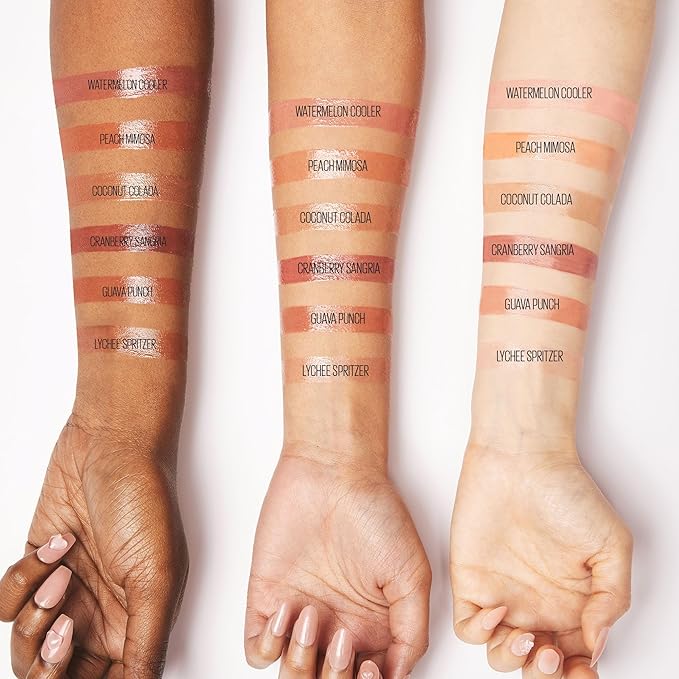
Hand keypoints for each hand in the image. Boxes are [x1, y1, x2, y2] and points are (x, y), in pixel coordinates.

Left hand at [0, 415, 187, 678]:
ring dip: (36, 616)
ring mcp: (68, 593)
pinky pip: (8, 605)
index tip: (72, 664)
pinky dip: (22, 582)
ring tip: (62, 575)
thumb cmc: (145, 500)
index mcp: (137, 624)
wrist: (111, 445)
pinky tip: (56, 549)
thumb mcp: (157, 577)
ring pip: (27, 648)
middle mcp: (101, 615)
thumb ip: (146, 642)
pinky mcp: (36, 570)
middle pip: (58, 677)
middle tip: (61, 634)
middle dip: (50, 667)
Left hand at [245, 448, 431, 678]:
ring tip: (313, 617)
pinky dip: (270, 646)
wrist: (332, 471)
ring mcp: (300, 616)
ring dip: (301, 664)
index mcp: (372, 627)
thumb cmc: (374, 511)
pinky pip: (258, 651)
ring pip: (293, 677)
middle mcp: (336, 627)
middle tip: (344, 641)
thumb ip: (412, 629)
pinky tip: (288, 612)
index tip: (370, 667)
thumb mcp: (411, 572)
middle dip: (335, 678)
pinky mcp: (267, 598)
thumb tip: (398, 675)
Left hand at [450, 444, 632, 677]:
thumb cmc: (567, 494)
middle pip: (536, 665)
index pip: (574, 658)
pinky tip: (498, 612)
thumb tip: (596, 644)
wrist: (522, 459)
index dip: (577, 674)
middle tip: (550, 657)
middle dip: (544, 675)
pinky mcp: (470, 581)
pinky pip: (468, 627)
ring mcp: (502, 595)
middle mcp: (537, 605)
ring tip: (528, 639)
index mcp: (572, 604)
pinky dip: (480, 633)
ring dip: (513, 661)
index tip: (582, 671)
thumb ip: (610, 599)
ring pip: (502, 655)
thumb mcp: (610, 545)